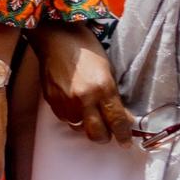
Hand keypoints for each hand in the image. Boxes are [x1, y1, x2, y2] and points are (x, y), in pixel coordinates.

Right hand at [35, 21, 133, 143]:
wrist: (55, 37)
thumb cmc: (85, 48)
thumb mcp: (107, 70)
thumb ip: (113, 96)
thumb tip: (122, 116)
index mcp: (102, 89)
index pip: (116, 121)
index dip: (123, 135)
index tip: (126, 142)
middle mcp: (84, 100)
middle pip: (96, 134)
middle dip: (105, 137)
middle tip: (109, 132)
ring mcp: (66, 103)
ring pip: (80, 129)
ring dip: (87, 126)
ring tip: (90, 114)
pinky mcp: (52, 103)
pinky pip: (66, 119)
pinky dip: (73, 117)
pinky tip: (76, 105)